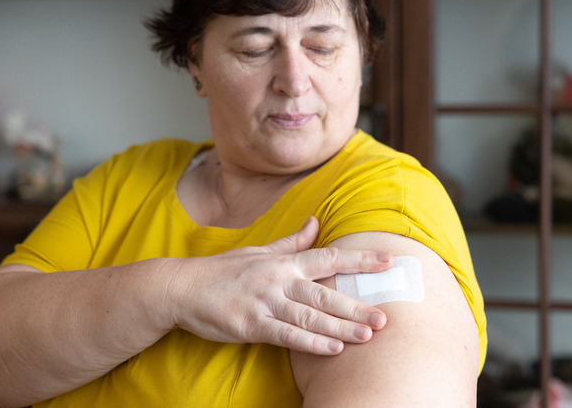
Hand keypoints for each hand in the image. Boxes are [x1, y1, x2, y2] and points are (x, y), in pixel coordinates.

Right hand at [167, 217, 390, 354]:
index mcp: (284, 262)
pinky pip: (286, 335)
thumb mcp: (259, 252)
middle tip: (385, 317)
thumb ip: (292, 242)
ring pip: (310, 315)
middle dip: (356, 306)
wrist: (182, 288)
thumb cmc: (224, 271)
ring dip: (340, 327)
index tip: (389, 261)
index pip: (330, 257)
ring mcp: (264, 302)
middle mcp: (278, 279)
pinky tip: (332, 349)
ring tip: (367, 336)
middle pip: (325, 293)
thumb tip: (315, 222)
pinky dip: (310, 342)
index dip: (361, 259)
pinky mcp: (250, 324)